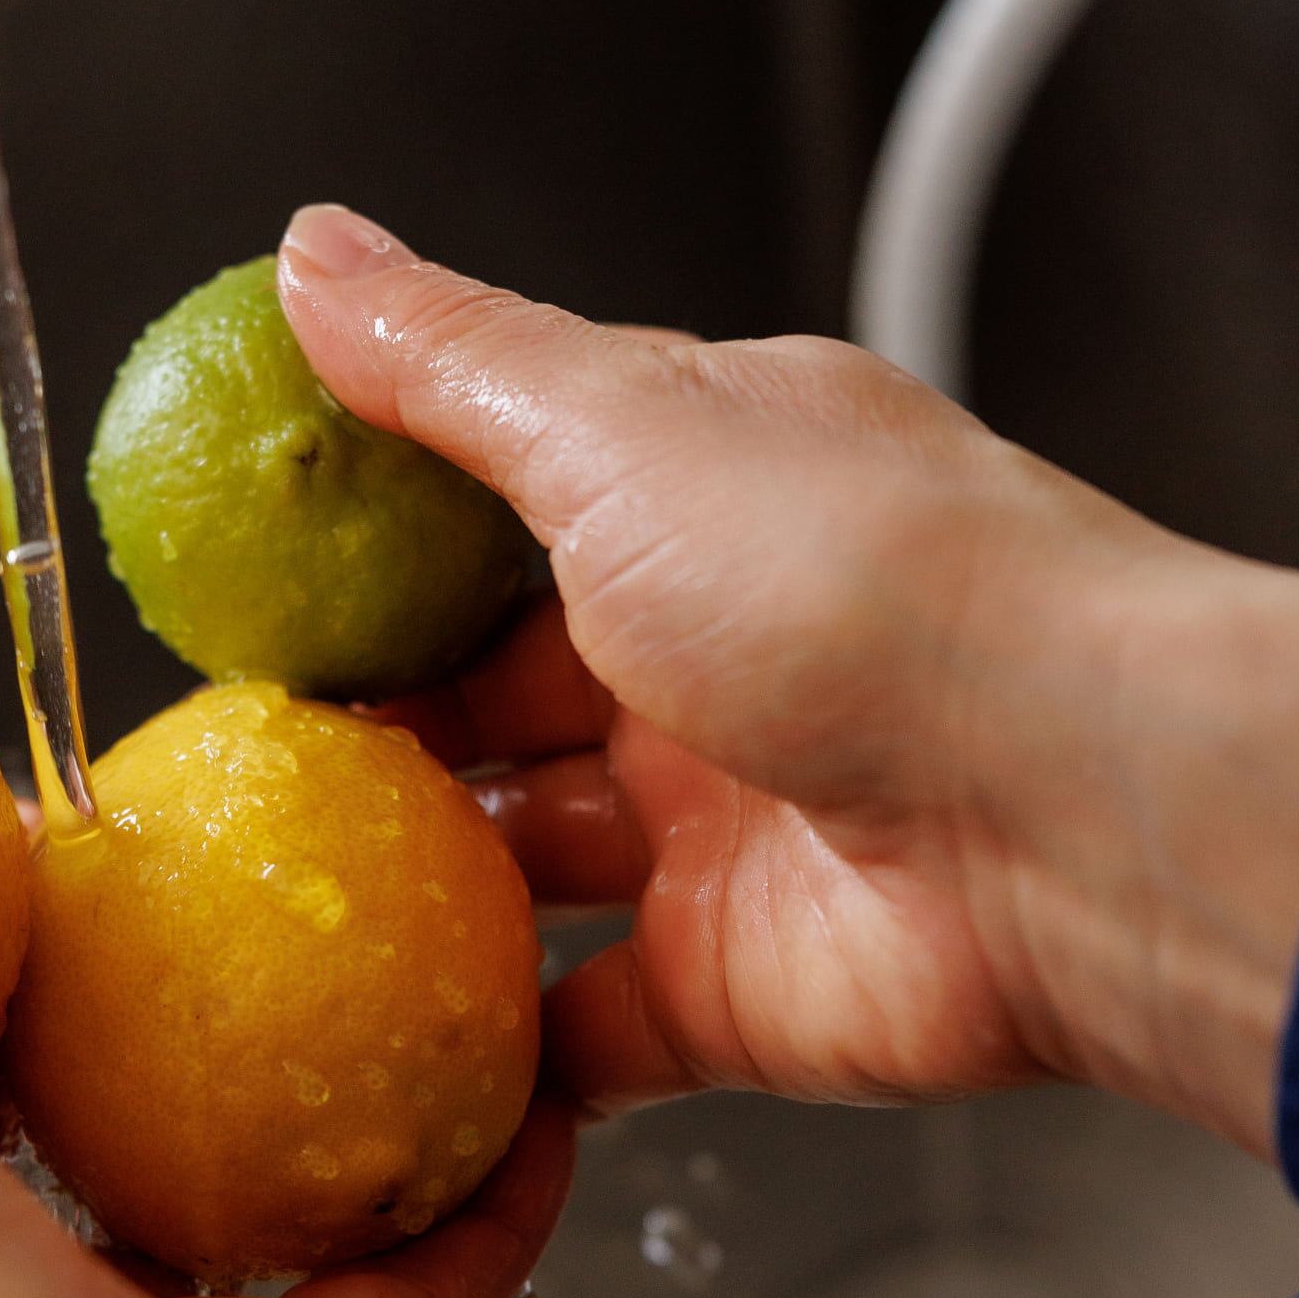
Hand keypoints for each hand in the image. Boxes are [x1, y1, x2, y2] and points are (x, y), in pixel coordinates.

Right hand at [279, 209, 1298, 1156]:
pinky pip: (582, 1029)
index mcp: (711, 490)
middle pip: (505, 684)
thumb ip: (457, 364)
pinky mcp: (731, 988)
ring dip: (412, 866)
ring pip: (529, 852)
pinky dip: (491, 1045)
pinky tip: (378, 1035)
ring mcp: (727, 827)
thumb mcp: (623, 427)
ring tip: (264, 871)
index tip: (241, 557)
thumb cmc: (887, 590)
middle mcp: (721, 652)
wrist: (1070, 818)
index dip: (378, 527)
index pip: (515, 493)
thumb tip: (319, 252)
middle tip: (227, 731)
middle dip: (374, 709)